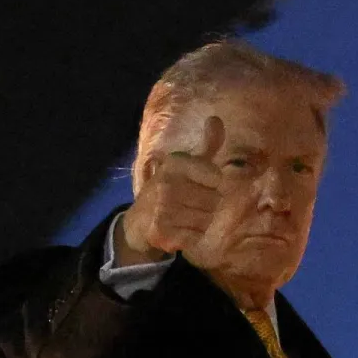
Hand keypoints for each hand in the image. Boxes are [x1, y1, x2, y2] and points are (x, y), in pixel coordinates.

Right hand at [119, 115, 225, 264]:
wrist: (139, 222)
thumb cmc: (171, 190)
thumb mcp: (188, 165)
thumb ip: (207, 146)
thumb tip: (217, 119)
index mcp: (176, 162)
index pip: (218, 178)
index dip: (214, 186)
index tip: (199, 186)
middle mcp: (167, 181)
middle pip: (215, 201)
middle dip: (208, 207)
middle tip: (189, 205)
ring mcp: (162, 206)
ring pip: (206, 220)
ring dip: (200, 224)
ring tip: (184, 218)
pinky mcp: (159, 230)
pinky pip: (194, 237)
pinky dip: (191, 238)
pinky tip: (178, 231)